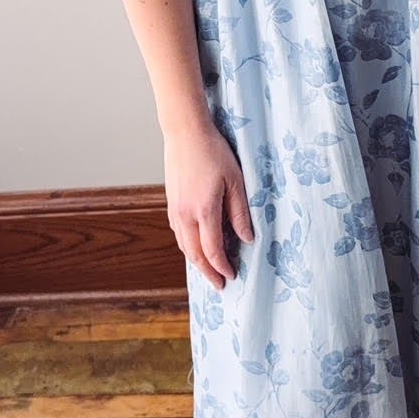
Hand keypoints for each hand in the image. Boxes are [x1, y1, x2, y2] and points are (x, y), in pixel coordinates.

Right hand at [163, 124, 254, 291]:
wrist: (185, 132)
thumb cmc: (213, 152)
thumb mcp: (236, 181)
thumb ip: (240, 212)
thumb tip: (247, 238)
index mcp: (203, 211)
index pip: (212, 250)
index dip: (222, 266)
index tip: (232, 276)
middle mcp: (185, 214)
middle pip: (194, 254)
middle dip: (208, 272)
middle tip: (220, 285)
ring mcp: (175, 209)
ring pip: (184, 245)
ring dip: (196, 262)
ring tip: (209, 270)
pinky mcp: (171, 202)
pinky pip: (179, 233)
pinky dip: (187, 246)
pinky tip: (196, 247)